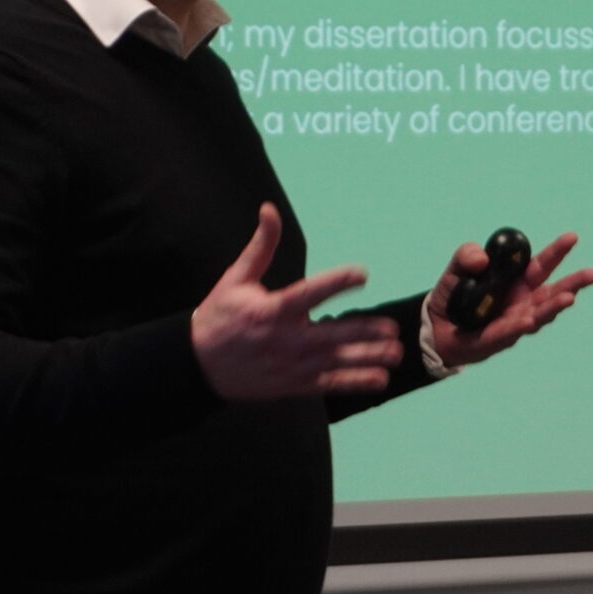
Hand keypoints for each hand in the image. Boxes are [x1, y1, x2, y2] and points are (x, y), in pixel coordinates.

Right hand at [192, 205, 402, 399]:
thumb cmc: (220, 316)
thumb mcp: (236, 278)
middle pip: (329, 337)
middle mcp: (283, 340)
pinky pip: (327, 384)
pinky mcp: (292, 384)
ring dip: (366, 359)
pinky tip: (379, 380)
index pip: (308, 294)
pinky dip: (354, 383)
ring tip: (395, 354)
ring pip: (334, 363)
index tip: (362, 273)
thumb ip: (260, 246)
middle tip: (392, 329)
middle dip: (362, 333)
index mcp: (270, 310)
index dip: (336, 283)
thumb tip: (269, 209)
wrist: (198, 366)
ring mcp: (289, 366)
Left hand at [426, 232, 592, 370]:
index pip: (542, 264)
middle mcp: (523, 301)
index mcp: (518, 280)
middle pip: (552, 292)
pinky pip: (510, 331)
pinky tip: (530, 320)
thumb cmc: (454, 295)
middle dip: (574, 283)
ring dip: (554, 307)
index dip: (558, 251)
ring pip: (539, 314)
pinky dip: (520, 326)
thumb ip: (467, 255)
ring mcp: (514, 321)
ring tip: (570, 298)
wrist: (436, 326)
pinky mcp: (498, 339)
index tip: (573, 237)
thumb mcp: (457, 268)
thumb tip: (482, 258)